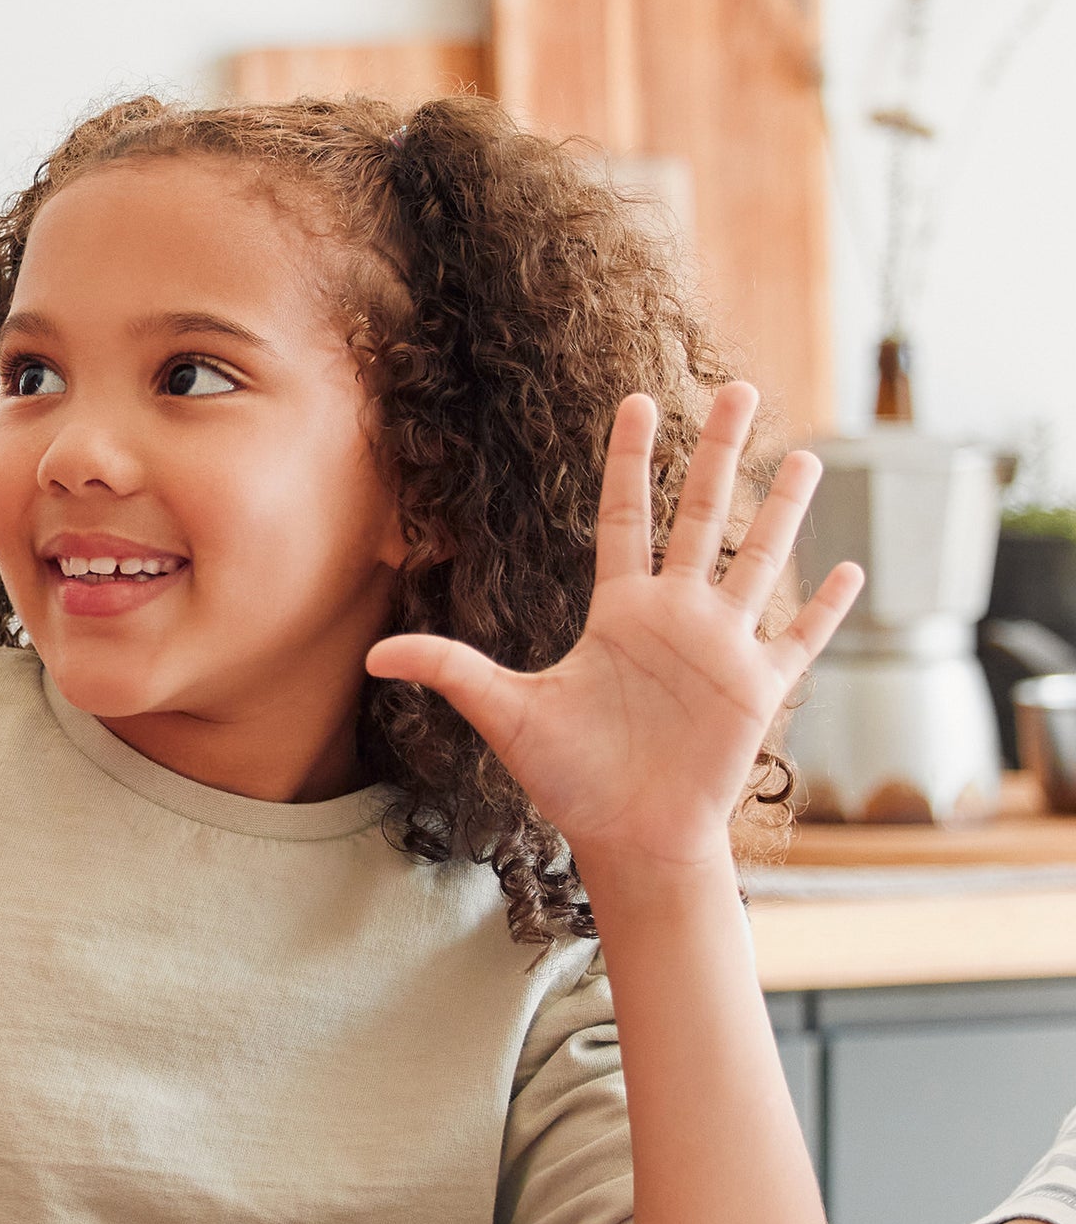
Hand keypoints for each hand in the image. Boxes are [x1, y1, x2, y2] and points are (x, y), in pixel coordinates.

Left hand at [364, 385, 863, 884]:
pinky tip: (851, 567)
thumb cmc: (568, 779)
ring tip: (804, 453)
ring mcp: (721, 648)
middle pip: (701, 513)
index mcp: (619, 611)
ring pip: (759, 558)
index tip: (638, 400)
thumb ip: (451, 671)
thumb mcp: (506, 713)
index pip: (627, 514)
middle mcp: (675, 616)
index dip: (631, 458)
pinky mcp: (759, 688)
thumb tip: (372, 656)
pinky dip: (826, 607)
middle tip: (739, 386)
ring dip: (782, 509)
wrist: (627, 837)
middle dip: (718, 450)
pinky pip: (801, 637)